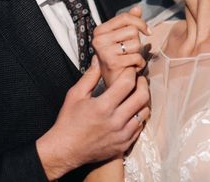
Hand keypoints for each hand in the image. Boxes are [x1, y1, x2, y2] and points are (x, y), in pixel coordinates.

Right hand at [36, 63, 149, 179]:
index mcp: (103, 107)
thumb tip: (98, 60)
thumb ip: (90, 76)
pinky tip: (132, 110)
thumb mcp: (75, 95)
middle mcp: (115, 121)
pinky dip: (139, 116)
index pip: (127, 83)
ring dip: (143, 101)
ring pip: (144, 113)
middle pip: (141, 97)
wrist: (65, 150)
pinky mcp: (124, 145)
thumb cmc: (68, 122)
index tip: (130, 70)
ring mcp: (121, 135)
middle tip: (139, 79)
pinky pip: (140, 127)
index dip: (131, 73)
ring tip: (137, 94)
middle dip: (143, 84)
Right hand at [92, 5, 150, 86]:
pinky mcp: (112, 62)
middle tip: (129, 52)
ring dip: (138, 54)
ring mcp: (104, 51)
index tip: (148, 32)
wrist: (115, 84)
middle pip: (132, 30)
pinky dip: (139, 64)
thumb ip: (130, 23)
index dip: (140, 23)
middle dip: (137, 42)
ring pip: (136, 43)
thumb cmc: (120, 59)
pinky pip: (136, 57)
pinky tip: (131, 68)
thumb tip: (137, 8)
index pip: (125, 17)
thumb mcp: (123, 38)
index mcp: (100, 30)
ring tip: (130, 60)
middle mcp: (99, 39)